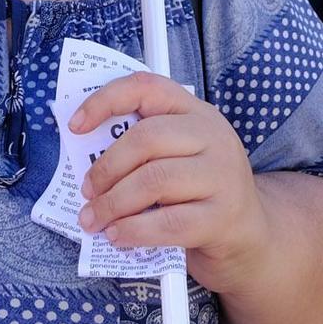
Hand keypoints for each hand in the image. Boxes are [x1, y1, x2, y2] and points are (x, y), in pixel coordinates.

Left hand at [70, 71, 271, 292]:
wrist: (248, 235)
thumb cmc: (196, 192)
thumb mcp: (177, 156)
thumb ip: (142, 148)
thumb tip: (82, 154)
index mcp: (195, 112)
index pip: (147, 87)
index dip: (105, 101)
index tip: (74, 125)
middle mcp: (213, 136)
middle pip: (146, 138)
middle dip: (106, 167)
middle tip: (86, 191)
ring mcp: (222, 176)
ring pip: (154, 180)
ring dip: (112, 203)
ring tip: (92, 219)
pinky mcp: (222, 217)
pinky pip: (168, 222)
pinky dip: (134, 230)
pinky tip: (117, 236)